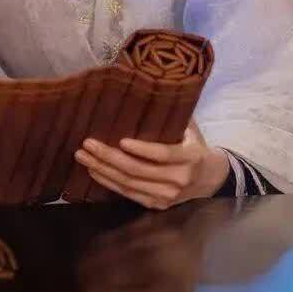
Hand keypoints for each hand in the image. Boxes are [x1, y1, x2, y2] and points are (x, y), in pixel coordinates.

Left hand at [74, 118, 228, 210]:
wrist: (209, 178)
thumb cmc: (194, 145)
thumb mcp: (190, 128)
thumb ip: (172, 114)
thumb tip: (148, 87)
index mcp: (189, 157)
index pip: (163, 155)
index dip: (142, 149)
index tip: (121, 139)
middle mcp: (178, 179)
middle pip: (138, 170)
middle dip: (110, 157)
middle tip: (87, 144)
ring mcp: (167, 196)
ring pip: (129, 184)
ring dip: (103, 170)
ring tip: (83, 156)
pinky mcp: (156, 205)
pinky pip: (128, 194)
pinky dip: (109, 182)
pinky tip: (93, 170)